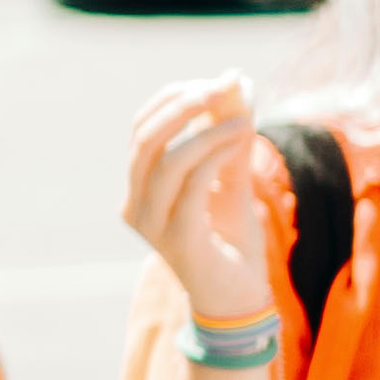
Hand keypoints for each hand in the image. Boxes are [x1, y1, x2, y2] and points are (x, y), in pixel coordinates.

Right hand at [123, 71, 269, 323]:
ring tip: (244, 119)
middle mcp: (134, 206)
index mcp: (138, 189)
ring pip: (167, 161)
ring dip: (208, 130)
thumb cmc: (230, 240)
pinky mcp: (179, 240)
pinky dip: (217, 155)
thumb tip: (236, 81)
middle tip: (221, 86)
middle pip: (145, 139)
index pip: (141, 129)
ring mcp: (152, 226)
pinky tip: (241, 141)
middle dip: (183, 105)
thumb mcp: (231, 178)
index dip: (172, 99)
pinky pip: (193, 186)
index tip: (213, 81)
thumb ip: (230, 134)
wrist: (238, 298)